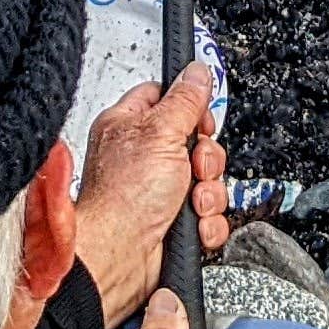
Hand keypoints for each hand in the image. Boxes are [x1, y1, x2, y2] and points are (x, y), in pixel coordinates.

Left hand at [74, 62, 233, 326]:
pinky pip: (208, 215)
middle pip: (196, 142)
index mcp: (129, 125)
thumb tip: (196, 71)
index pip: (166, 97)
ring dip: (209, 194)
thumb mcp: (160, 132)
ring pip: (207, 180)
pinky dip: (207, 222)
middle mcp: (143, 158)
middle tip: (194, 166)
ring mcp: (158, 192)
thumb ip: (184, 100)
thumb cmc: (121, 197)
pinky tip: (194, 224)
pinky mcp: (172, 223)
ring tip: (192, 202)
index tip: (199, 120)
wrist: (118, 258)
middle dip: (206, 158)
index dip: (190, 106)